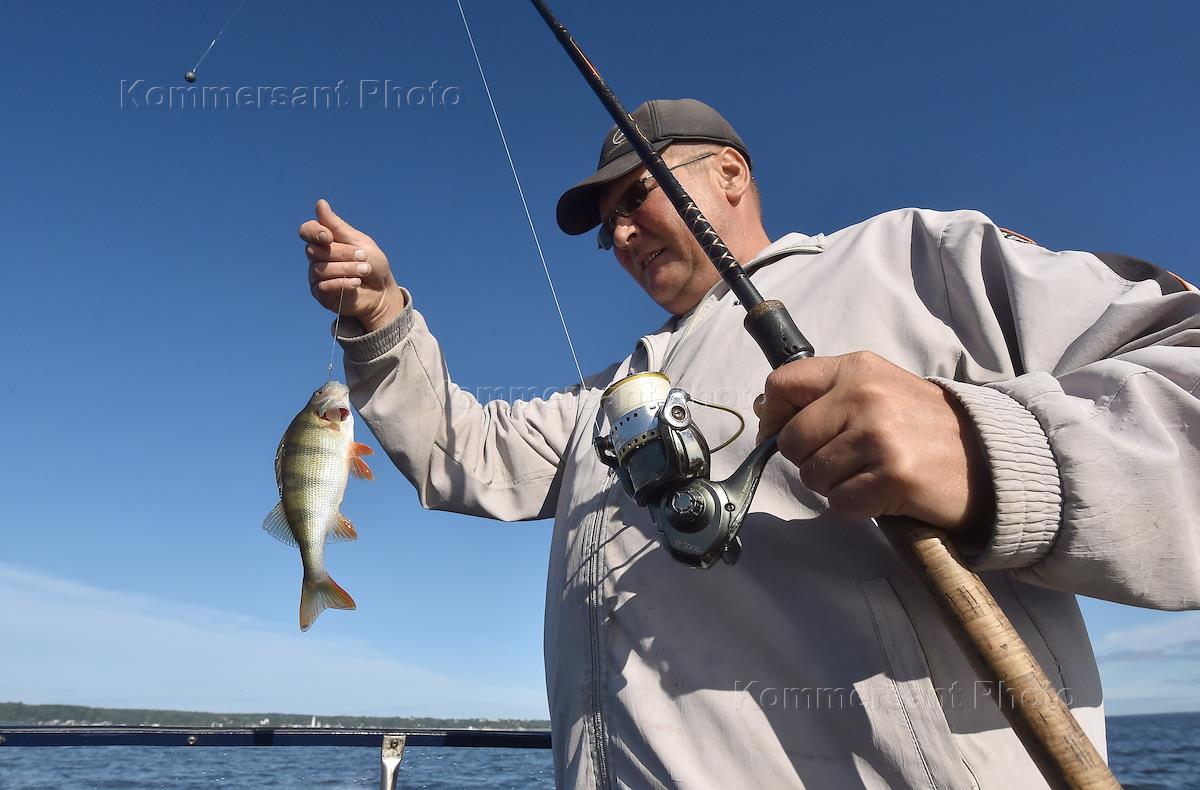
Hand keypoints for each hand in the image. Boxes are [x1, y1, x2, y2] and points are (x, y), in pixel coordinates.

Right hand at [299, 199, 404, 332]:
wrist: (383, 292)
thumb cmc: (373, 264)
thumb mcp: (359, 242)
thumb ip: (338, 226)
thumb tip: (320, 203)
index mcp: (326, 241)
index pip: (307, 231)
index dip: (314, 232)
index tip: (329, 236)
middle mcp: (317, 257)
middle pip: (316, 250)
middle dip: (343, 253)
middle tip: (364, 257)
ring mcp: (317, 276)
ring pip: (320, 269)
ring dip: (346, 269)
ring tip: (365, 270)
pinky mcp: (320, 294)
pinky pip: (323, 286)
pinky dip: (342, 283)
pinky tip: (356, 283)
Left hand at [754, 351, 993, 534]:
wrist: (992, 456)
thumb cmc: (925, 426)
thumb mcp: (878, 389)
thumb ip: (826, 394)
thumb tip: (763, 409)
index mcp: (858, 369)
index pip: (782, 384)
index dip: (774, 417)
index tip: (782, 434)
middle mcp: (865, 396)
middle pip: (790, 440)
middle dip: (808, 460)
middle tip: (846, 462)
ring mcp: (879, 437)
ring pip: (812, 476)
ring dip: (834, 485)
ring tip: (869, 475)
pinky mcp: (892, 477)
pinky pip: (839, 504)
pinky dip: (855, 507)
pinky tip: (882, 494)